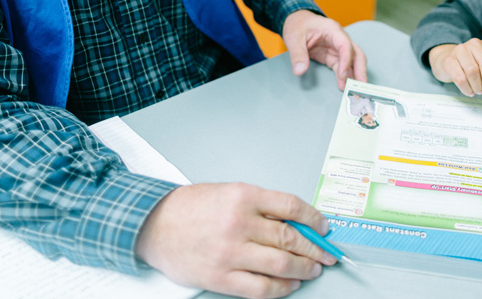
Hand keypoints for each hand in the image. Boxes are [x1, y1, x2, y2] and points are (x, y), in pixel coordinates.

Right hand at [135, 183, 335, 297]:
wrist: (154, 225)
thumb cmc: (191, 207)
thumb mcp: (229, 193)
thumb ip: (262, 206)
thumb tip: (297, 223)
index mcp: (243, 196)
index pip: (291, 206)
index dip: (314, 218)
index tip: (324, 227)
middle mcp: (238, 223)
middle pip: (290, 238)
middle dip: (315, 248)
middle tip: (327, 254)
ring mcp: (230, 252)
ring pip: (281, 264)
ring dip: (304, 268)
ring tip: (313, 269)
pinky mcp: (221, 277)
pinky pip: (261, 288)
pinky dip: (282, 288)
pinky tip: (291, 285)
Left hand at [281, 10, 366, 89]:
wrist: (297, 21)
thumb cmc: (298, 25)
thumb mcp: (293, 38)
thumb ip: (297, 54)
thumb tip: (300, 71)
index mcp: (332, 29)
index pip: (345, 45)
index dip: (346, 60)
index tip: (342, 76)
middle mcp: (339, 38)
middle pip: (356, 54)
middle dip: (360, 70)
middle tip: (360, 86)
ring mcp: (337, 48)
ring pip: (353, 62)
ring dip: (354, 75)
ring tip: (354, 90)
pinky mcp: (333, 56)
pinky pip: (343, 67)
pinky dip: (345, 77)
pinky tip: (343, 86)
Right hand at [428, 39, 481, 96]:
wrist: (451, 62)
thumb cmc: (474, 67)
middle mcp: (476, 44)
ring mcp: (461, 50)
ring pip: (472, 71)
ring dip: (477, 87)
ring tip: (478, 91)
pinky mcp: (450, 60)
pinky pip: (460, 78)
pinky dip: (467, 89)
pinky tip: (469, 91)